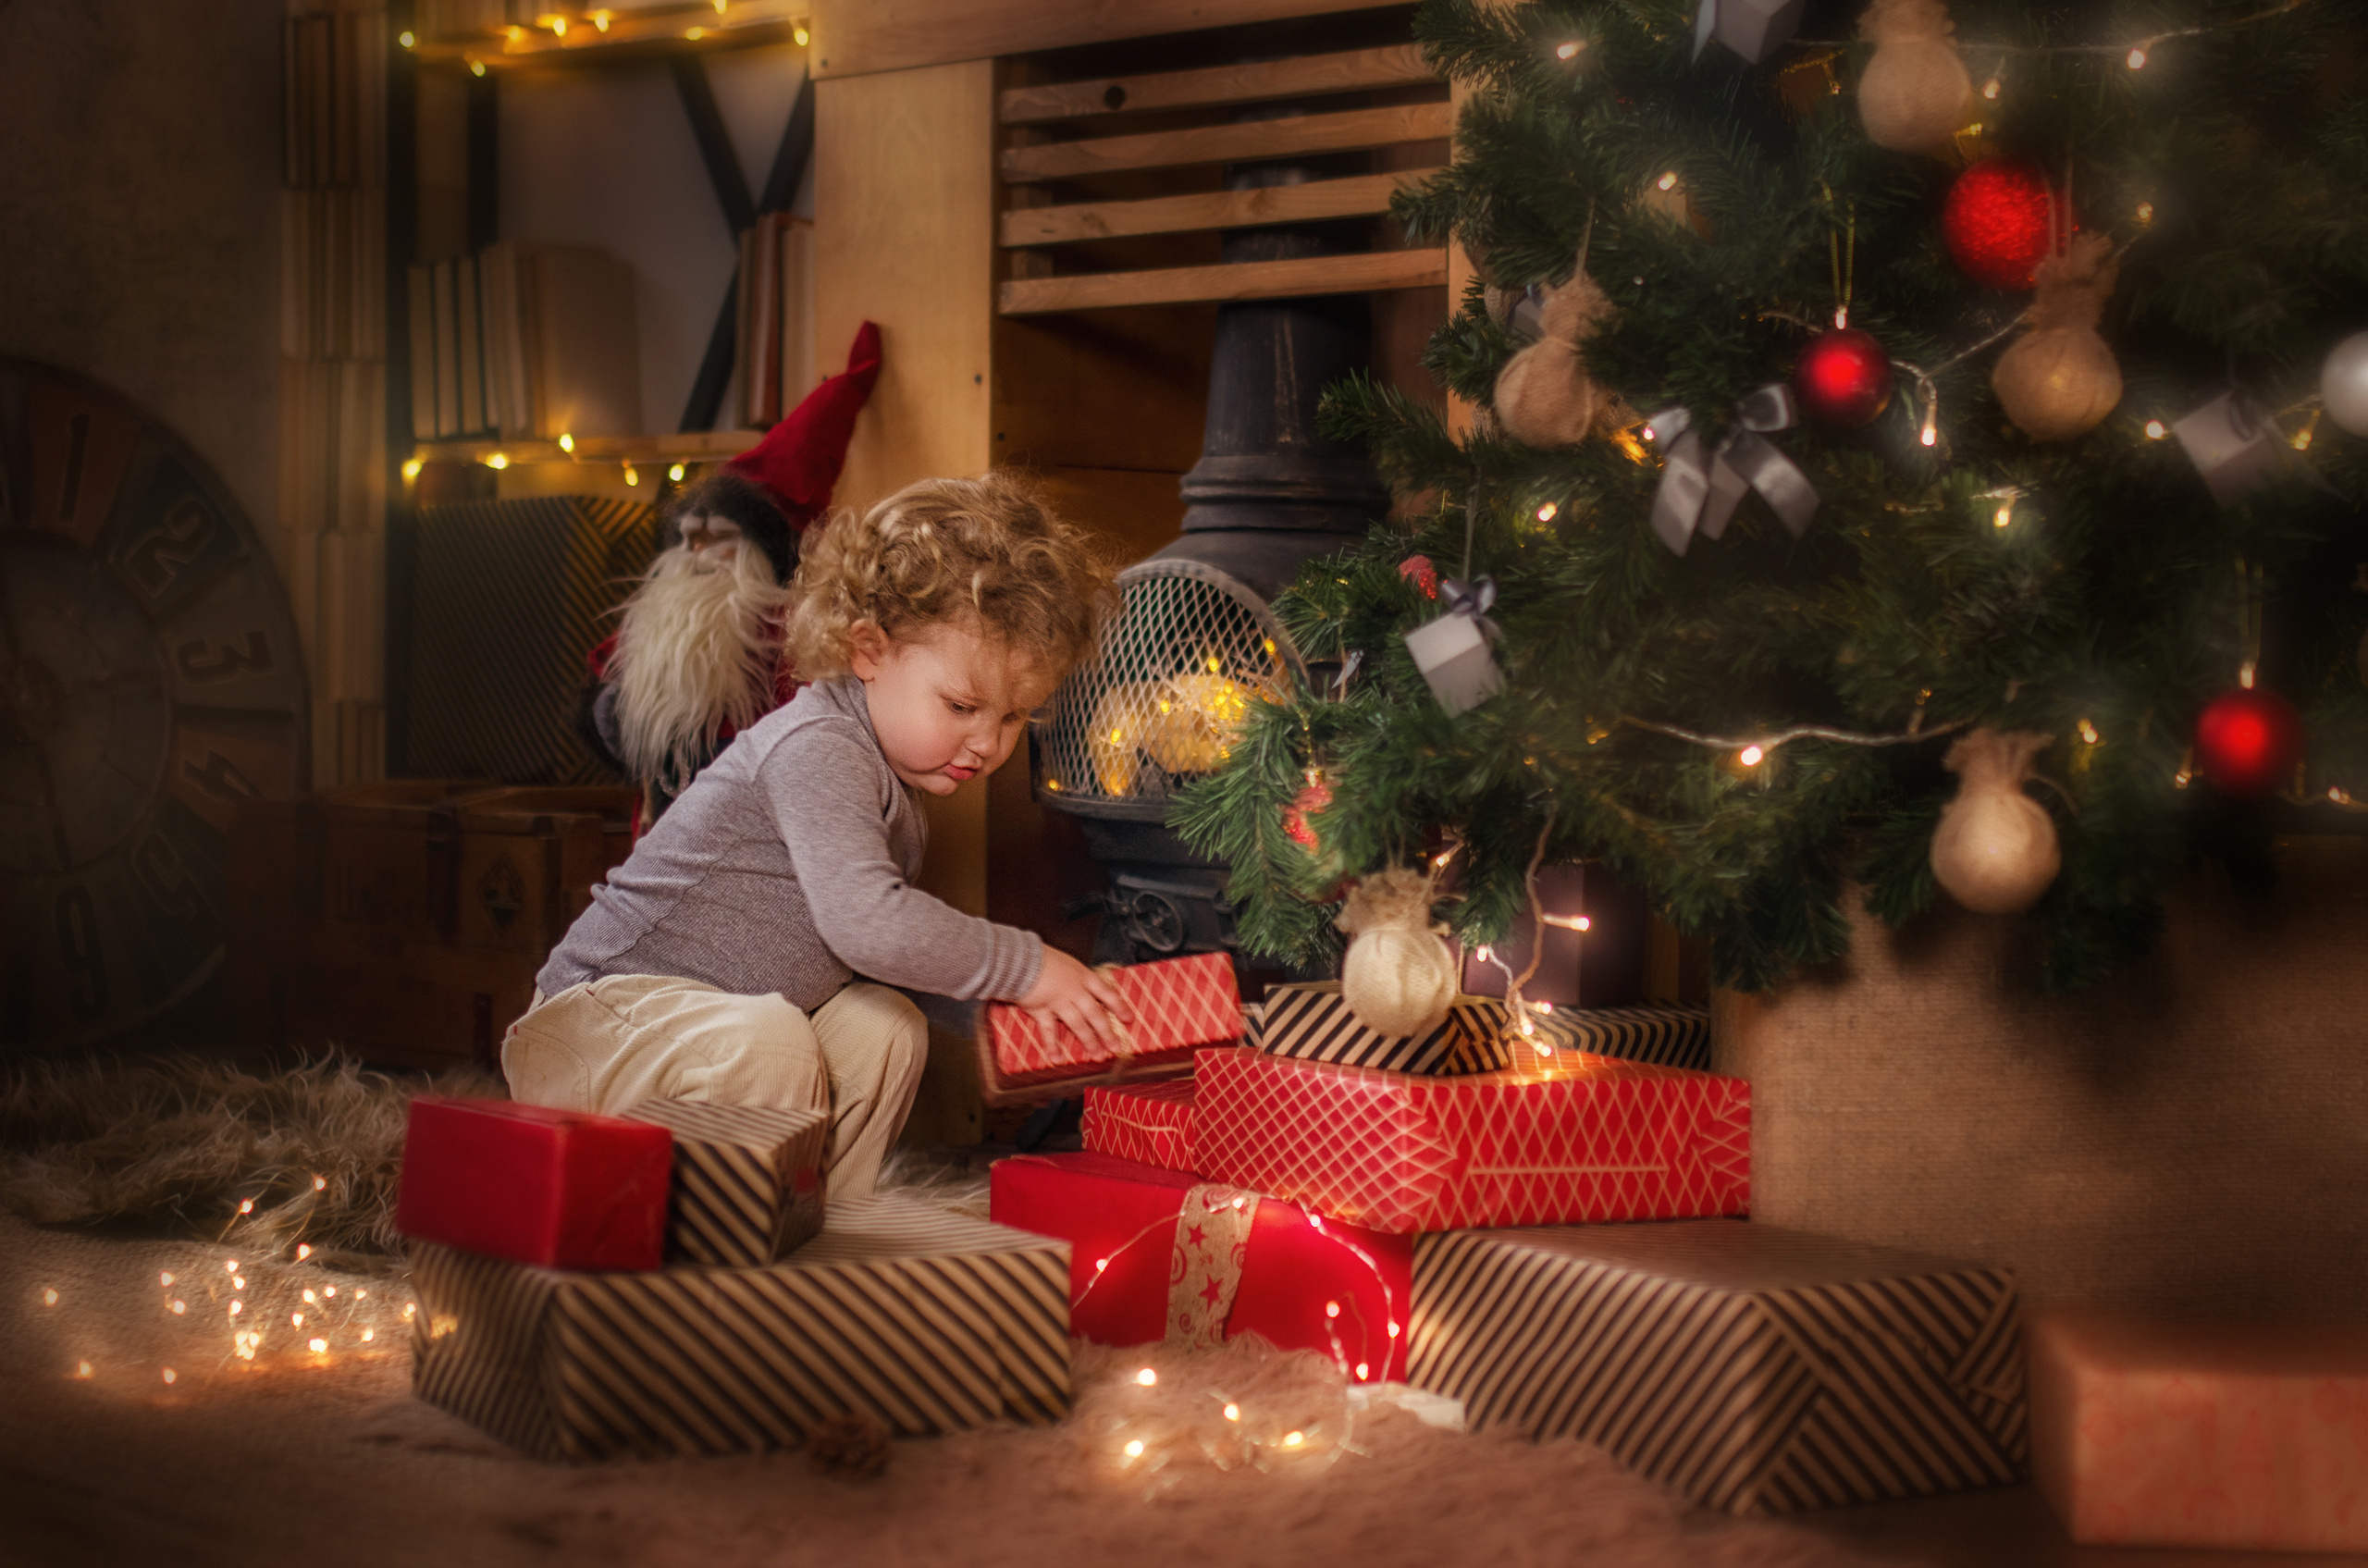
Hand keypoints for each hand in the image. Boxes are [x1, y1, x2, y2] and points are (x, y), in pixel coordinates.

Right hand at [1017, 948, 1134, 1055]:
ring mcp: (1059, 1002)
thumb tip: (1083, 989)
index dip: (1119, 1006)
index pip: (1106, 993)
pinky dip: (1052, 1046)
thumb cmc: (1041, 957)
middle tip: (1116, 1047)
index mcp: (1082, 976)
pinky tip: (1057, 1059)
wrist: (1020, 958)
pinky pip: (1049, 1031)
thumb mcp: (1066, 962)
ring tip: (1098, 1056)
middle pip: (1095, 1014)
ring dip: (1089, 1041)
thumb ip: (1075, 977)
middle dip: (1107, 1032)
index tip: (1129, 1019)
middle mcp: (1074, 991)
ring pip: (1078, 1025)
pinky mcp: (1041, 1011)